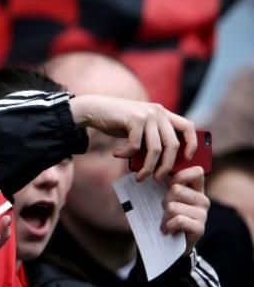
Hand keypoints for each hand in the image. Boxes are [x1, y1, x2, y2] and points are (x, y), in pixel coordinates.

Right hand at [70, 95, 197, 179]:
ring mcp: (147, 114)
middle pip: (173, 145)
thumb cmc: (117, 122)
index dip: (192, 144)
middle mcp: (158, 112)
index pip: (188, 127)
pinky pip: (136, 145)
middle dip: (166, 166)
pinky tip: (117, 154)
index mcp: (163, 113)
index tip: (187, 159)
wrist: (94, 109)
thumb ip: (152, 138)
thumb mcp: (140, 129)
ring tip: (138, 176)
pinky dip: (126, 154)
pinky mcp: (134, 119)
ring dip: (147, 167)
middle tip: (157, 178)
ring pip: (155, 149)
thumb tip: (165, 163)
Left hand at [160, 166, 208, 255]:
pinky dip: (168, 225)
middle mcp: (203, 200)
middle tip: (165, 210)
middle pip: (176, 189)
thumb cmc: (167, 215)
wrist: (172, 243)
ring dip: (164, 216)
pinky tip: (169, 229)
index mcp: (196, 189)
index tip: (169, 184)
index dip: (180, 175)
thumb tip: (145, 172)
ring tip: (167, 222)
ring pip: (173, 206)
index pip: (197, 172)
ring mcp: (203, 214)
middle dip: (164, 200)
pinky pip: (178, 220)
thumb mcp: (167, 197)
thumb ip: (165, 184)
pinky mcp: (199, 228)